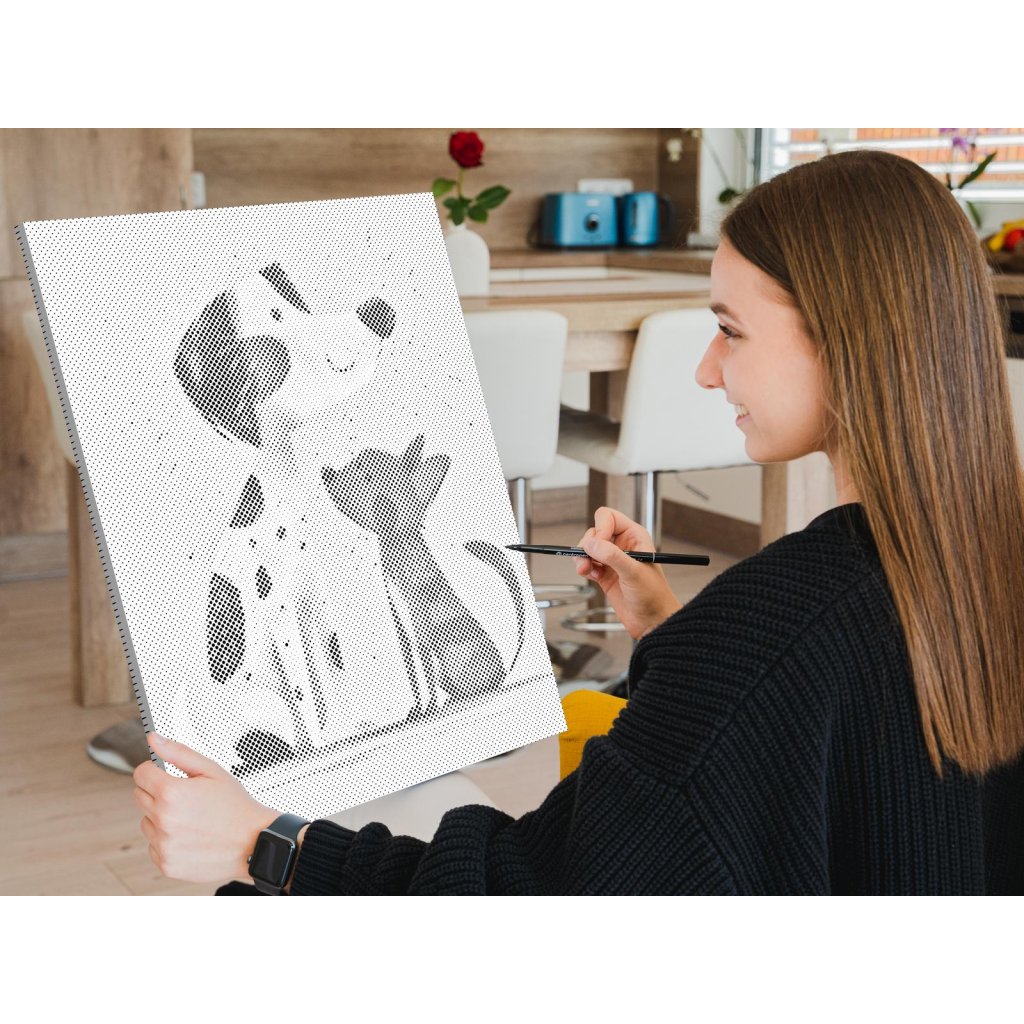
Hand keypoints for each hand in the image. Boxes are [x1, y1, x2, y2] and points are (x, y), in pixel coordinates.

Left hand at [133, 733, 278, 883]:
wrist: (254, 841)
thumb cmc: (235, 805)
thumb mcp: (212, 770)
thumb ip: (178, 753)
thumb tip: (153, 739)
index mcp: (171, 793)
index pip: (141, 773)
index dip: (154, 770)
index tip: (166, 774)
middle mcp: (163, 820)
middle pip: (139, 796)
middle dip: (158, 792)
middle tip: (186, 797)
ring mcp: (163, 844)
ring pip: (146, 822)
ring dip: (160, 818)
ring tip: (191, 818)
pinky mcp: (166, 863)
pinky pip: (154, 845)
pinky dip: (167, 840)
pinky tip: (190, 835)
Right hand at [574, 506, 682, 639]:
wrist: (652, 621)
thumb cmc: (654, 596)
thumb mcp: (634, 573)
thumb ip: (612, 556)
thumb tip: (591, 543)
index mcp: (634, 536)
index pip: (609, 517)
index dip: (601, 528)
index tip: (599, 545)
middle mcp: (622, 545)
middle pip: (595, 531)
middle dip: (588, 545)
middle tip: (590, 559)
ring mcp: (612, 559)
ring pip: (588, 548)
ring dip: (582, 557)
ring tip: (586, 569)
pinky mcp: (604, 573)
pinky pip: (586, 563)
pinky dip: (584, 568)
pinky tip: (591, 576)